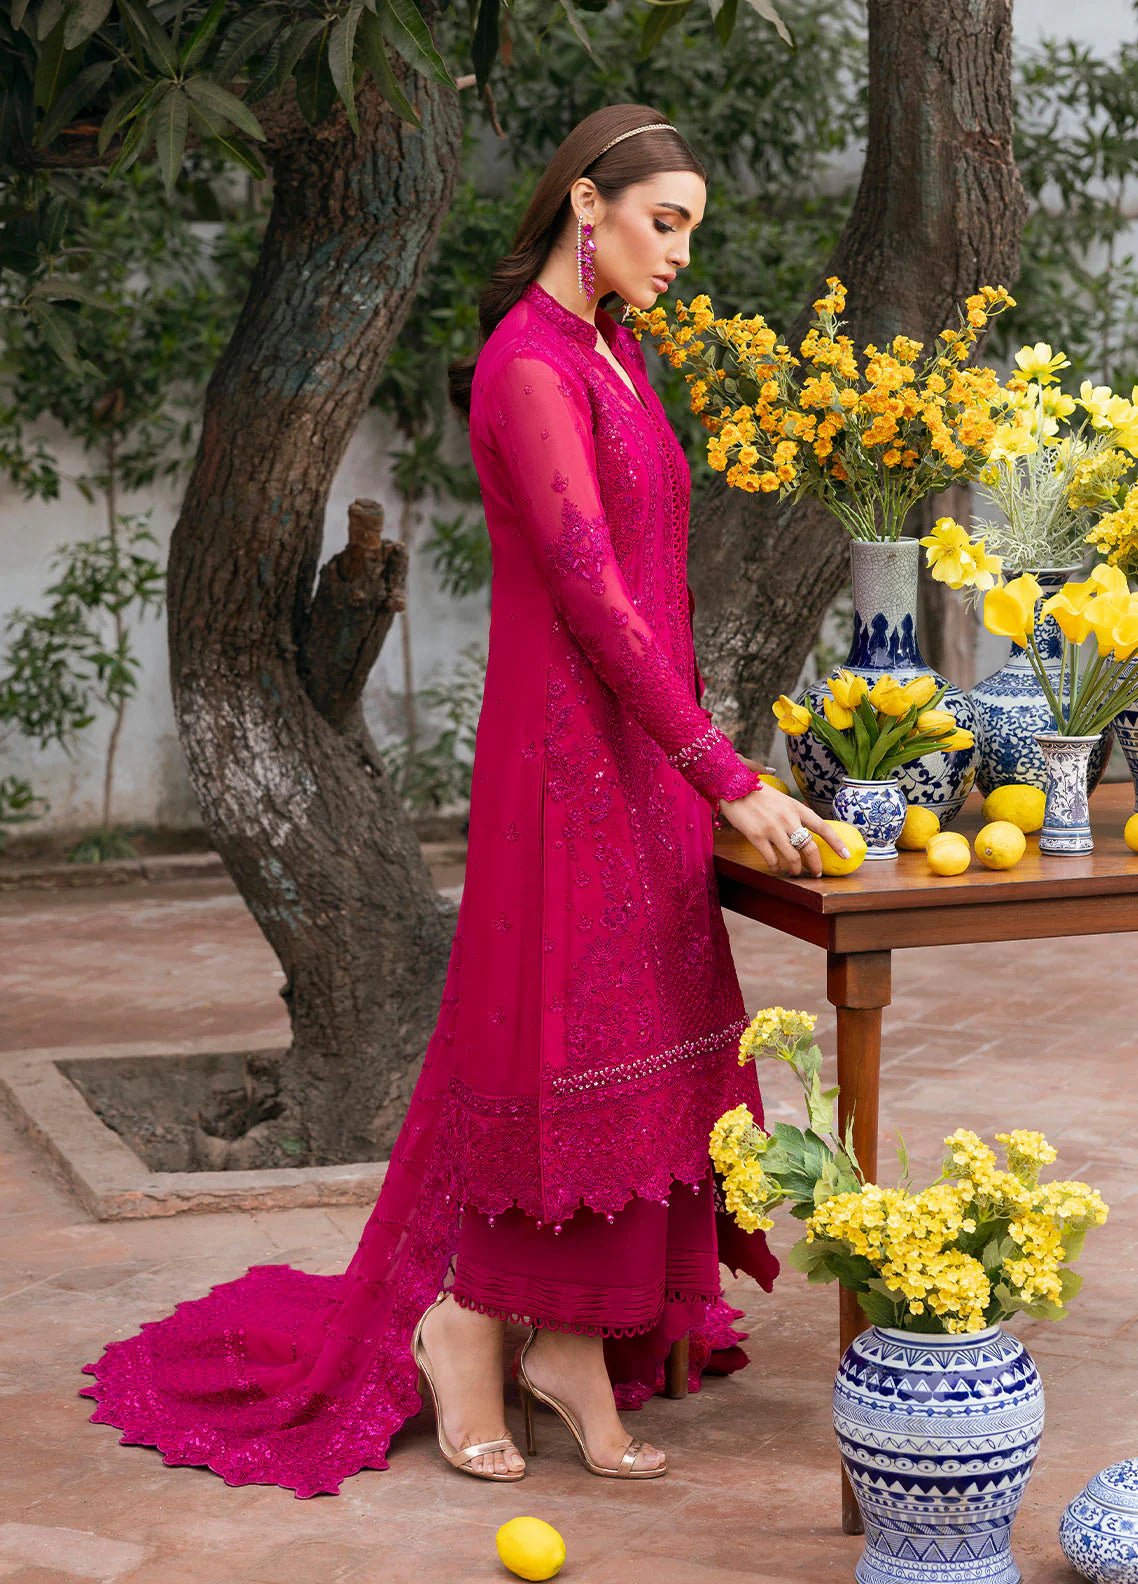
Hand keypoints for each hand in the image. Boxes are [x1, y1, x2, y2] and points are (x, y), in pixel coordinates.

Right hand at [717, 783, 849, 877]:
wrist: (732, 785)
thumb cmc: (756, 792)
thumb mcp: (781, 798)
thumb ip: (793, 812)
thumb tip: (804, 825)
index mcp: (796, 807)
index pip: (822, 827)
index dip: (836, 843)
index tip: (845, 855)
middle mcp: (787, 818)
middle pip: (810, 847)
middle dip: (816, 864)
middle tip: (816, 873)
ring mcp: (772, 828)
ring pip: (793, 857)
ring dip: (795, 869)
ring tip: (794, 872)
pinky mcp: (756, 836)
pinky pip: (772, 859)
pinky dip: (776, 867)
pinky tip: (775, 867)